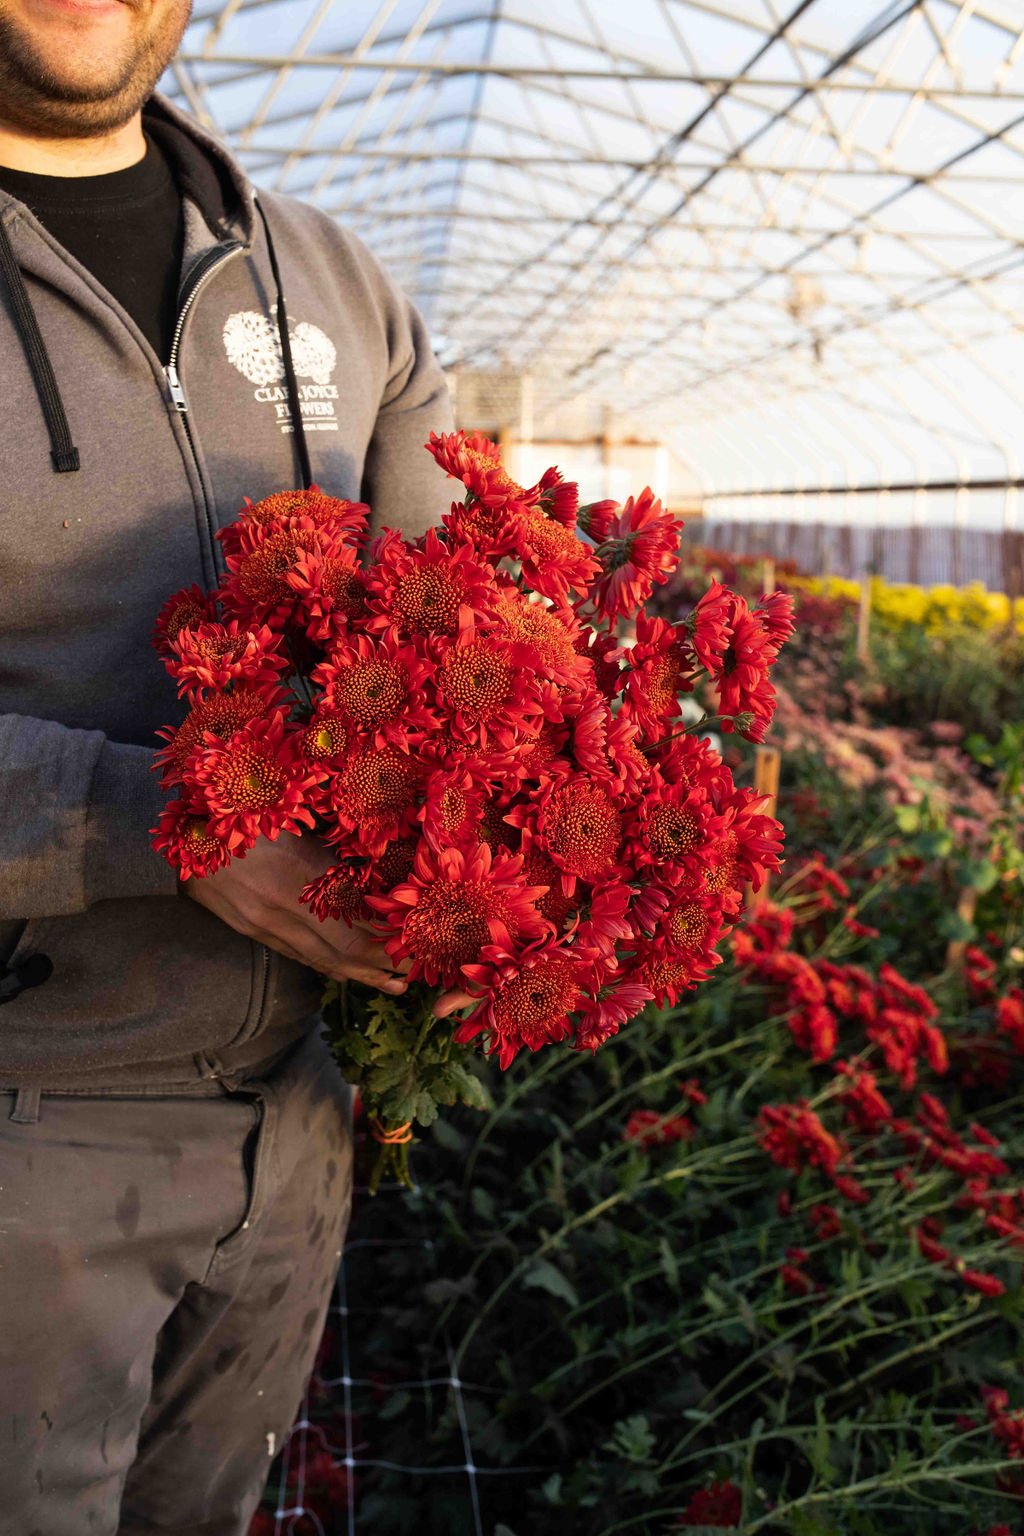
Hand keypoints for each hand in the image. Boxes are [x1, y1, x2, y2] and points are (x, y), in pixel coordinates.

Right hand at [184, 833, 406, 993]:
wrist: (178, 826)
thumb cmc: (244, 806)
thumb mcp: (294, 816)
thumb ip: (334, 848)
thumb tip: (379, 870)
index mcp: (297, 875)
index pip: (354, 925)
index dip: (387, 942)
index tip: (416, 947)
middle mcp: (279, 908)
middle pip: (340, 952)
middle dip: (379, 968)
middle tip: (410, 979)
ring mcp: (258, 922)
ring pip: (315, 958)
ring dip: (355, 974)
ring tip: (389, 985)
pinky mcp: (245, 927)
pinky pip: (292, 952)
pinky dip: (323, 965)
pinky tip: (341, 972)